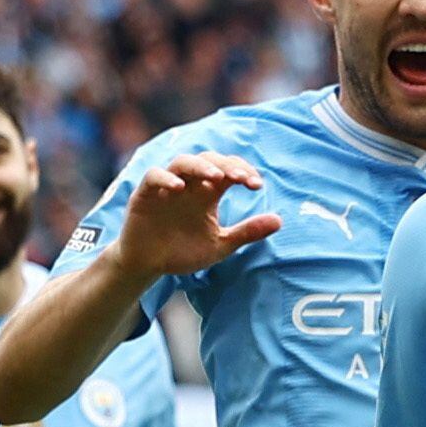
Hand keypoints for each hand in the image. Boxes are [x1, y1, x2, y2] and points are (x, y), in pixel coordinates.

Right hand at [113, 151, 280, 279]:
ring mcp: (166, 187)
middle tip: (241, 178)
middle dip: (226, 165)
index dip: (243, 172)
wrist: (148, 266)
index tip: (257, 185)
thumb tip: (280, 221)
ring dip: (200, 166)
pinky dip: (166, 178)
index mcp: (207, 192)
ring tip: (215, 178)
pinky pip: (154, 176)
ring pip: (182, 162)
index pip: (228, 170)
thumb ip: (246, 232)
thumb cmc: (182, 252)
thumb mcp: (220, 245)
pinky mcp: (145, 194)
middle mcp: (189, 184)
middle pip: (208, 160)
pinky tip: (179, 188)